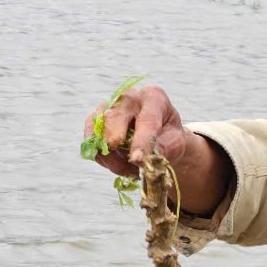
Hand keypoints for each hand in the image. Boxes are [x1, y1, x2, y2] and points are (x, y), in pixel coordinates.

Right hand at [82, 86, 231, 216]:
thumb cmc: (169, 136)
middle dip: (117, 145)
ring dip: (110, 157)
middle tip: (130, 164)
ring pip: (98, 132)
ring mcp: (108, 106)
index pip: (146, 120)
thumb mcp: (175, 142)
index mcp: (153, 97)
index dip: (141, 142)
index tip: (138, 160)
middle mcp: (128, 97)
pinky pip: (90, 142)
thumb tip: (141, 161)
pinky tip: (119, 165)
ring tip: (130, 169)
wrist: (160, 135)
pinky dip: (102, 157)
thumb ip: (162, 149)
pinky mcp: (94, 120)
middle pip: (114, 119)